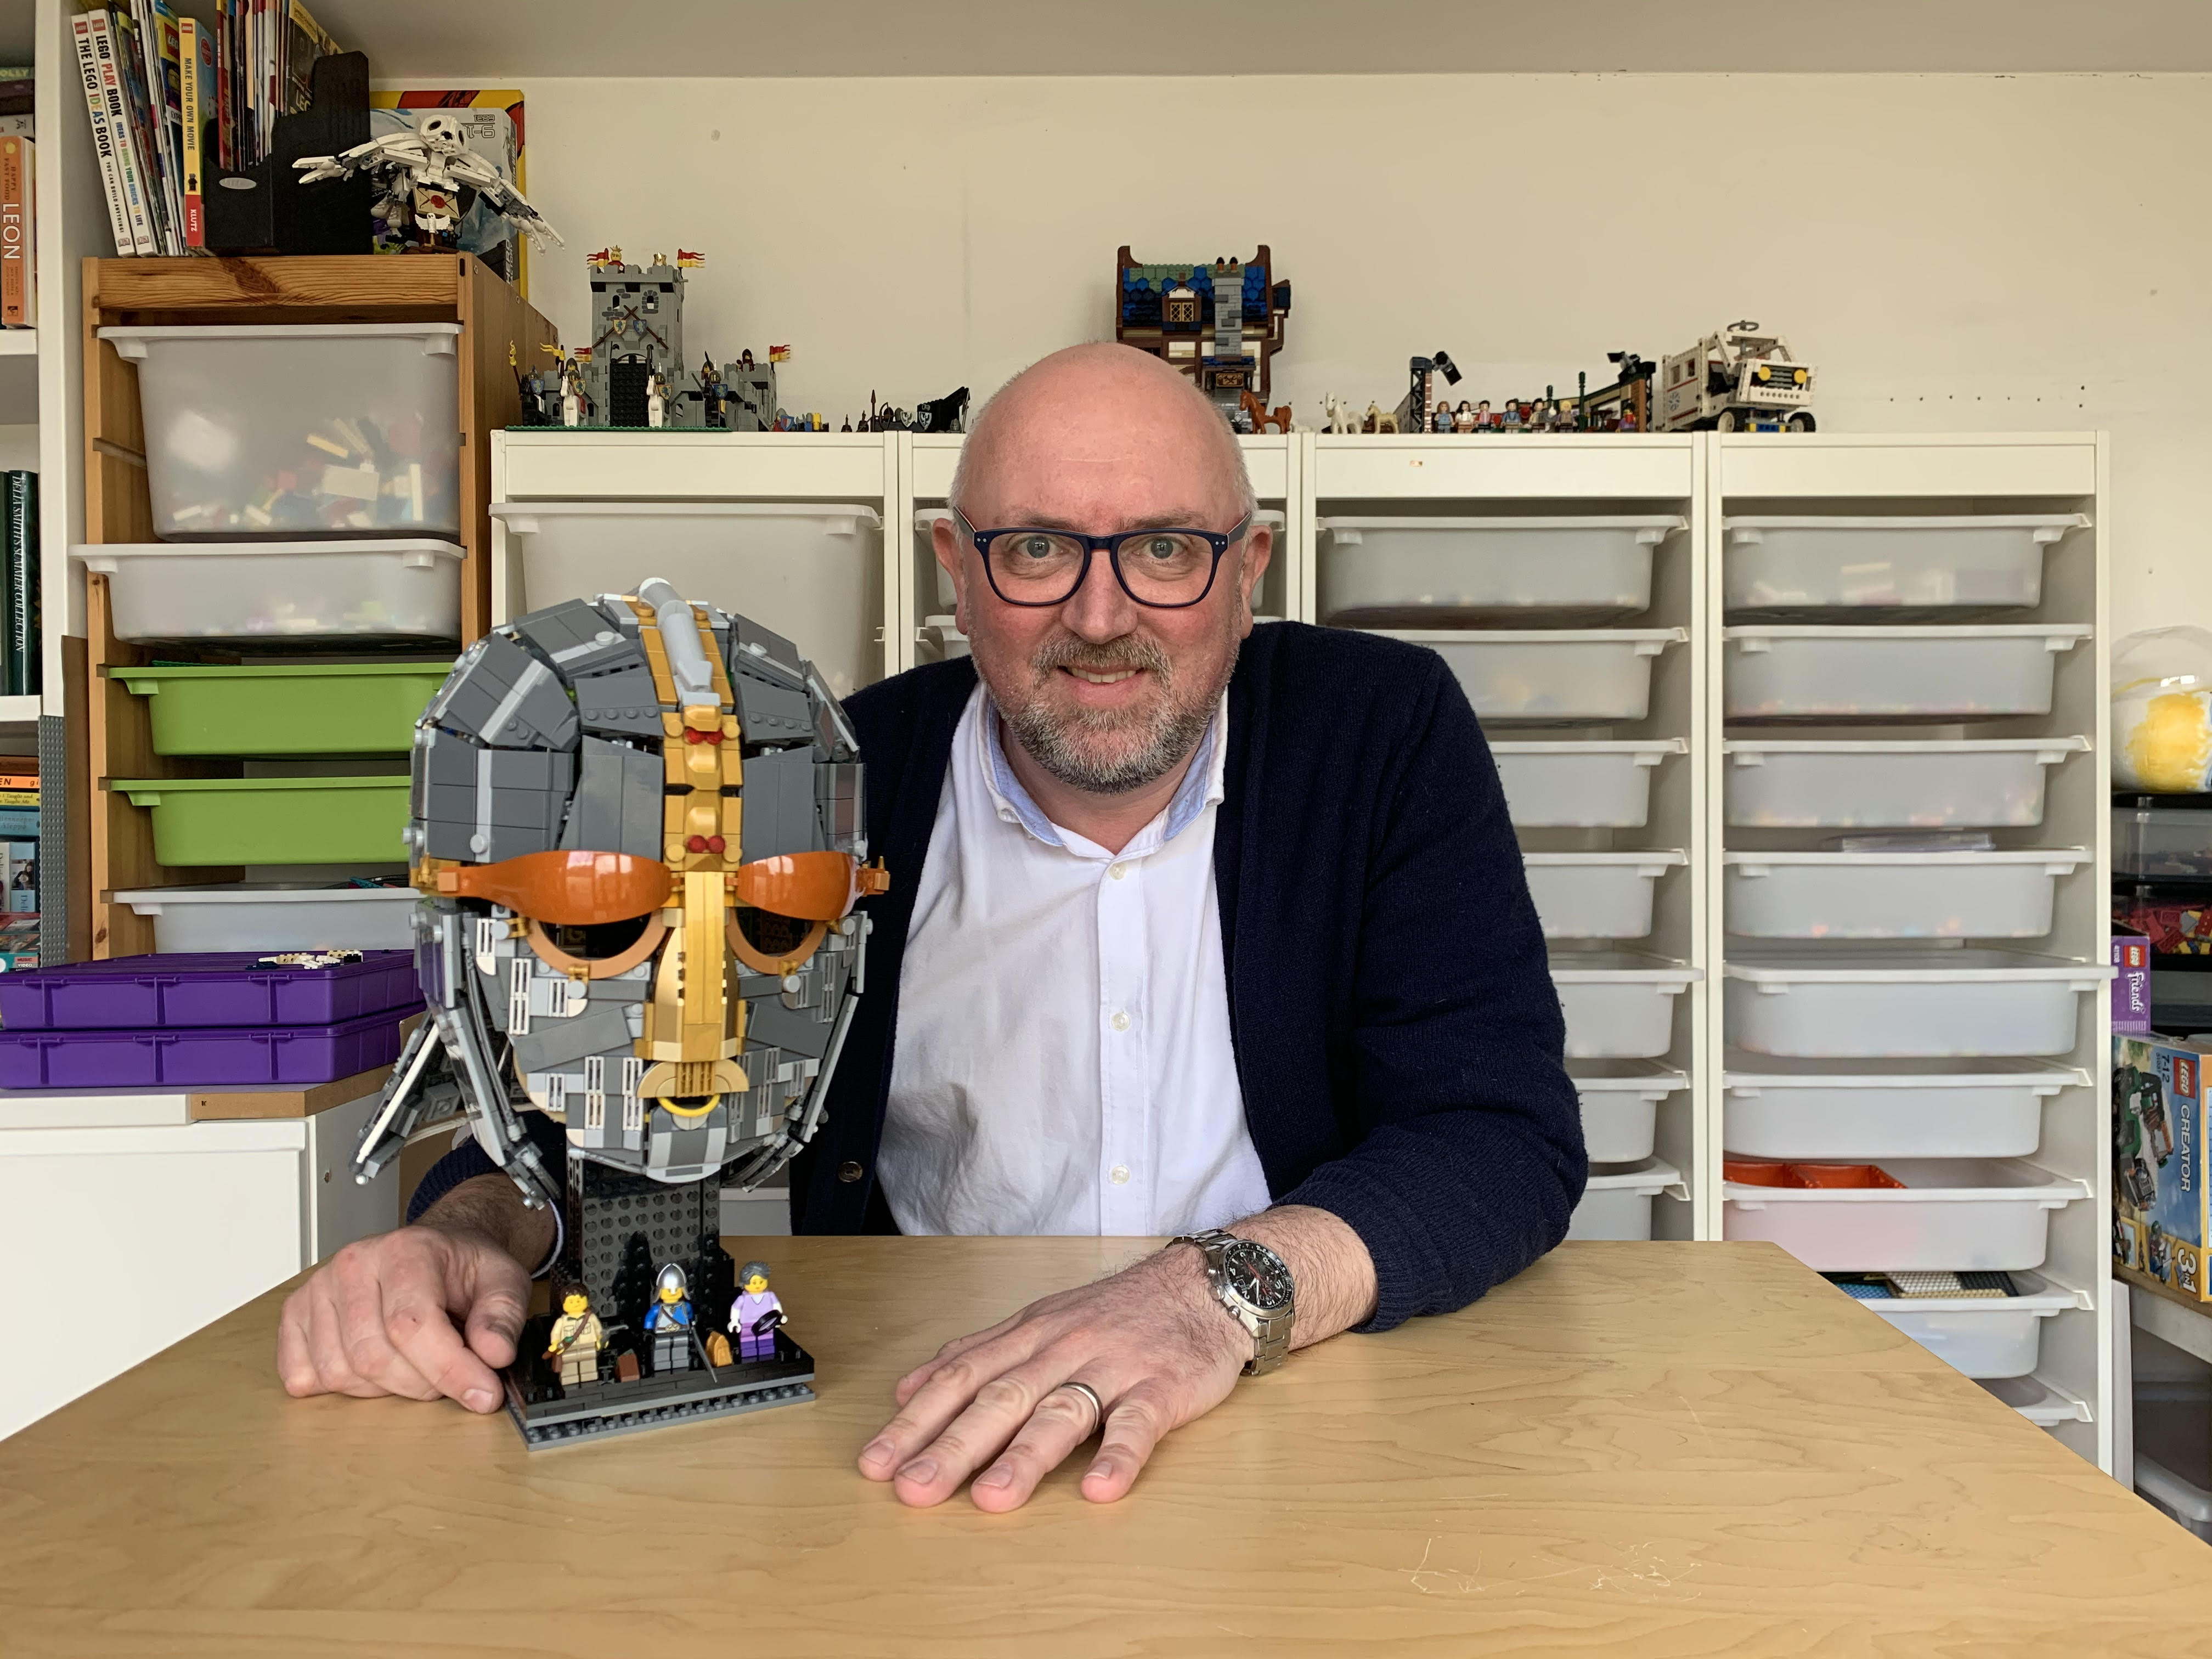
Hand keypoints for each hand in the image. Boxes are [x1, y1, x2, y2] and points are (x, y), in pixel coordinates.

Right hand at [275, 1225, 528, 1413]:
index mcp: (405, 1250)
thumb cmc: (461, 1267)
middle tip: (450, 1375)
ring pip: (339, 1373)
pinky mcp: (296, 1314)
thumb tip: (494, 1354)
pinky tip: (373, 1369)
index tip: (482, 1395)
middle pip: (373, 1357)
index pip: (412, 1324)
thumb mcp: (503, 1280)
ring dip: (384, 1389)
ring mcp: (318, 1289)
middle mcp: (354, 1265)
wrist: (434, 1250)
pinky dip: (341, 1387)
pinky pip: (304, 1376)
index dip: (448, 1369)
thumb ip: (503, 1315)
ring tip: (414, 1363)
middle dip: (422, 1384)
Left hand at [855, 1244, 1248, 1511]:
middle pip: (1000, 1399)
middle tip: (913, 1490)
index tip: (876, 1462)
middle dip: (952, 1446)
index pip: (961, 1378)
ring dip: (1025, 1457)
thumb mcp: (1037, 1321)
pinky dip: (1119, 1456)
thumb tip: (908, 1389)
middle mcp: (1062, 1349)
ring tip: (991, 1498)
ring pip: (1062, 1411)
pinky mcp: (1162, 1387)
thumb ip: (976, 1355)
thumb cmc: (1114, 1312)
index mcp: (1027, 1335)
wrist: (1201, 1285)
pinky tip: (1099, 1490)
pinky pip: (1139, 1423)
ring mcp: (1113, 1367)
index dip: (916, 1421)